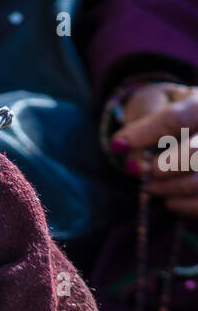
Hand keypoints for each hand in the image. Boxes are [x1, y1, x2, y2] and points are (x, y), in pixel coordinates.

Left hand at [111, 83, 197, 216]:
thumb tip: (122, 147)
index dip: (145, 134)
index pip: (176, 119)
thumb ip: (139, 123)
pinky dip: (181, 205)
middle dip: (160, 167)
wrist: (185, 127)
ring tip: (150, 186)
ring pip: (196, 182)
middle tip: (141, 171)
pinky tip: (170, 198)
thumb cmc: (164, 111)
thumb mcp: (150, 105)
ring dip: (166, 188)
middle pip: (192, 153)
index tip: (119, 146)